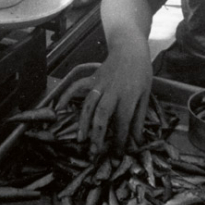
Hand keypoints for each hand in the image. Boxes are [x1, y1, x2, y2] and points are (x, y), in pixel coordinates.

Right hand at [58, 41, 153, 155]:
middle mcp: (113, 91)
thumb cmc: (141, 73)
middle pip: (102, 115)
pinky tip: (59, 108)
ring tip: (80, 139)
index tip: (116, 156)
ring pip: (88, 104)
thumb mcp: (146, 95)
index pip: (123, 122)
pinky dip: (66, 96)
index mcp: (129, 96)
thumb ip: (139, 118)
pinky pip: (77, 86)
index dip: (119, 140)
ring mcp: (100, 83)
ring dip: (83, 122)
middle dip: (97, 135)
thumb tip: (137, 141)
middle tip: (93, 152)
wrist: (129, 48)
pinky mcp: (91, 78)